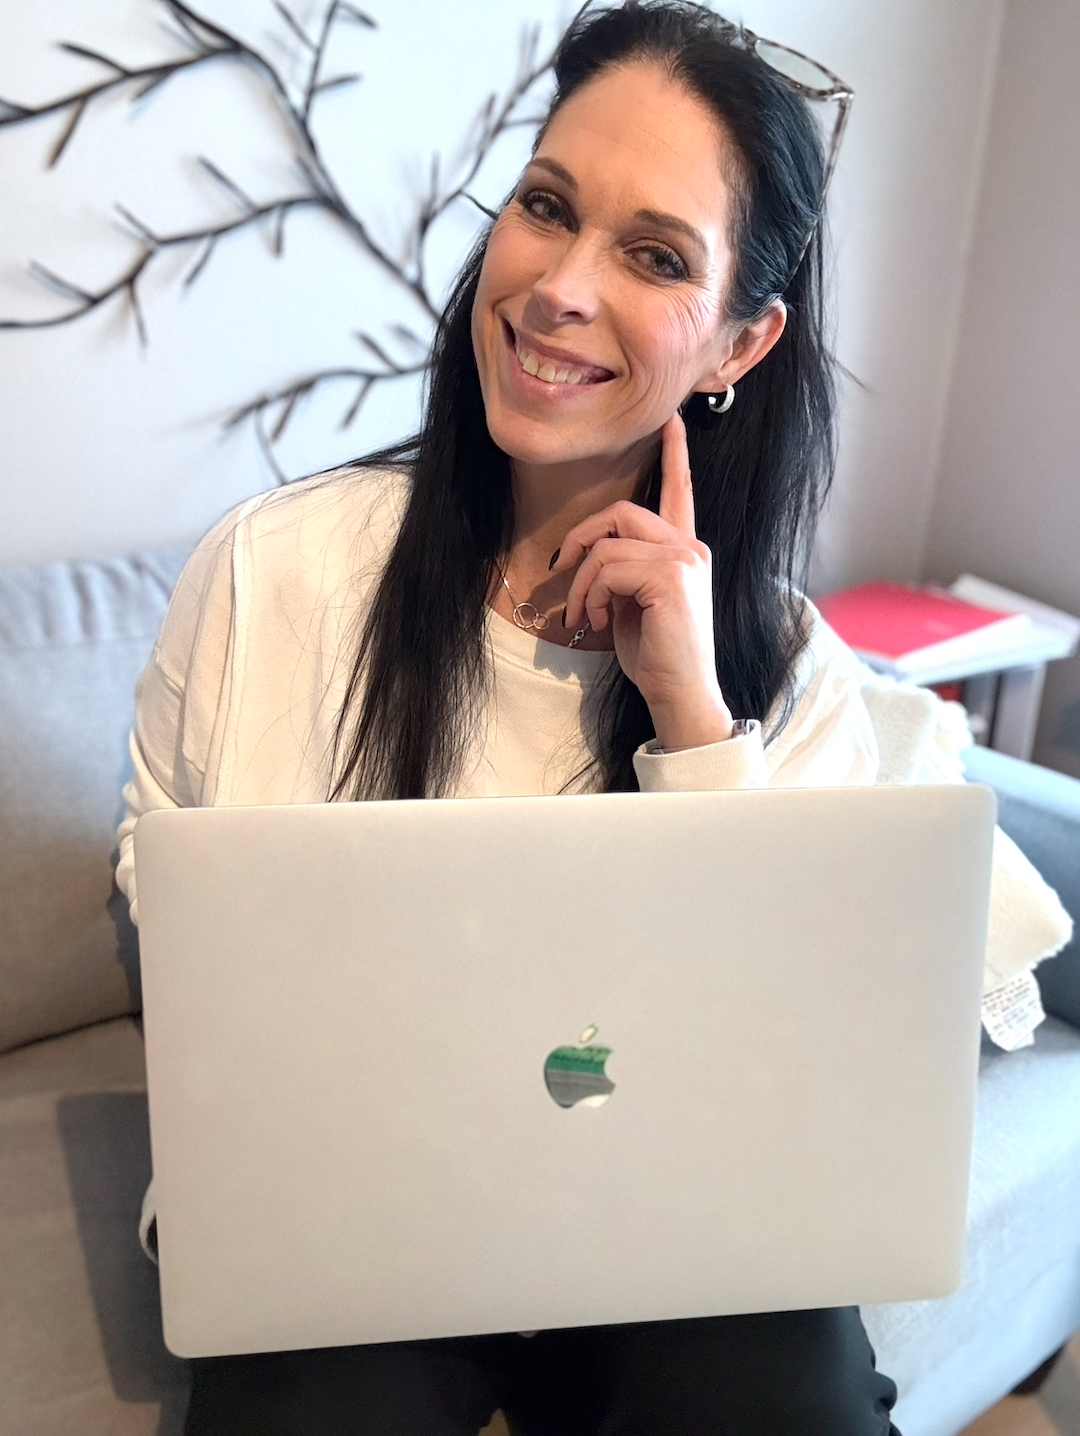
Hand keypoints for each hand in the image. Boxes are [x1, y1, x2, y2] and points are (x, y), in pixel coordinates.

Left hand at [552, 412, 733, 750]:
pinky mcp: (669, 576)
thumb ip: (622, 573)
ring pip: (607, 544)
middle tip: (561, 570)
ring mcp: (683, 560)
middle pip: (621, 511)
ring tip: (583, 615)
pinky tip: (594, 622)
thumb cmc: (656, 655)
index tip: (673, 421)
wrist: (680, 692)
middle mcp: (690, 548)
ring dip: (582, 582)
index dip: (676, 455)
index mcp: (684, 551)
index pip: (680, 493)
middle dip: (581, 537)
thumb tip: (590, 561)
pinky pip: (607, 567)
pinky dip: (588, 595)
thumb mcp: (633, 606)